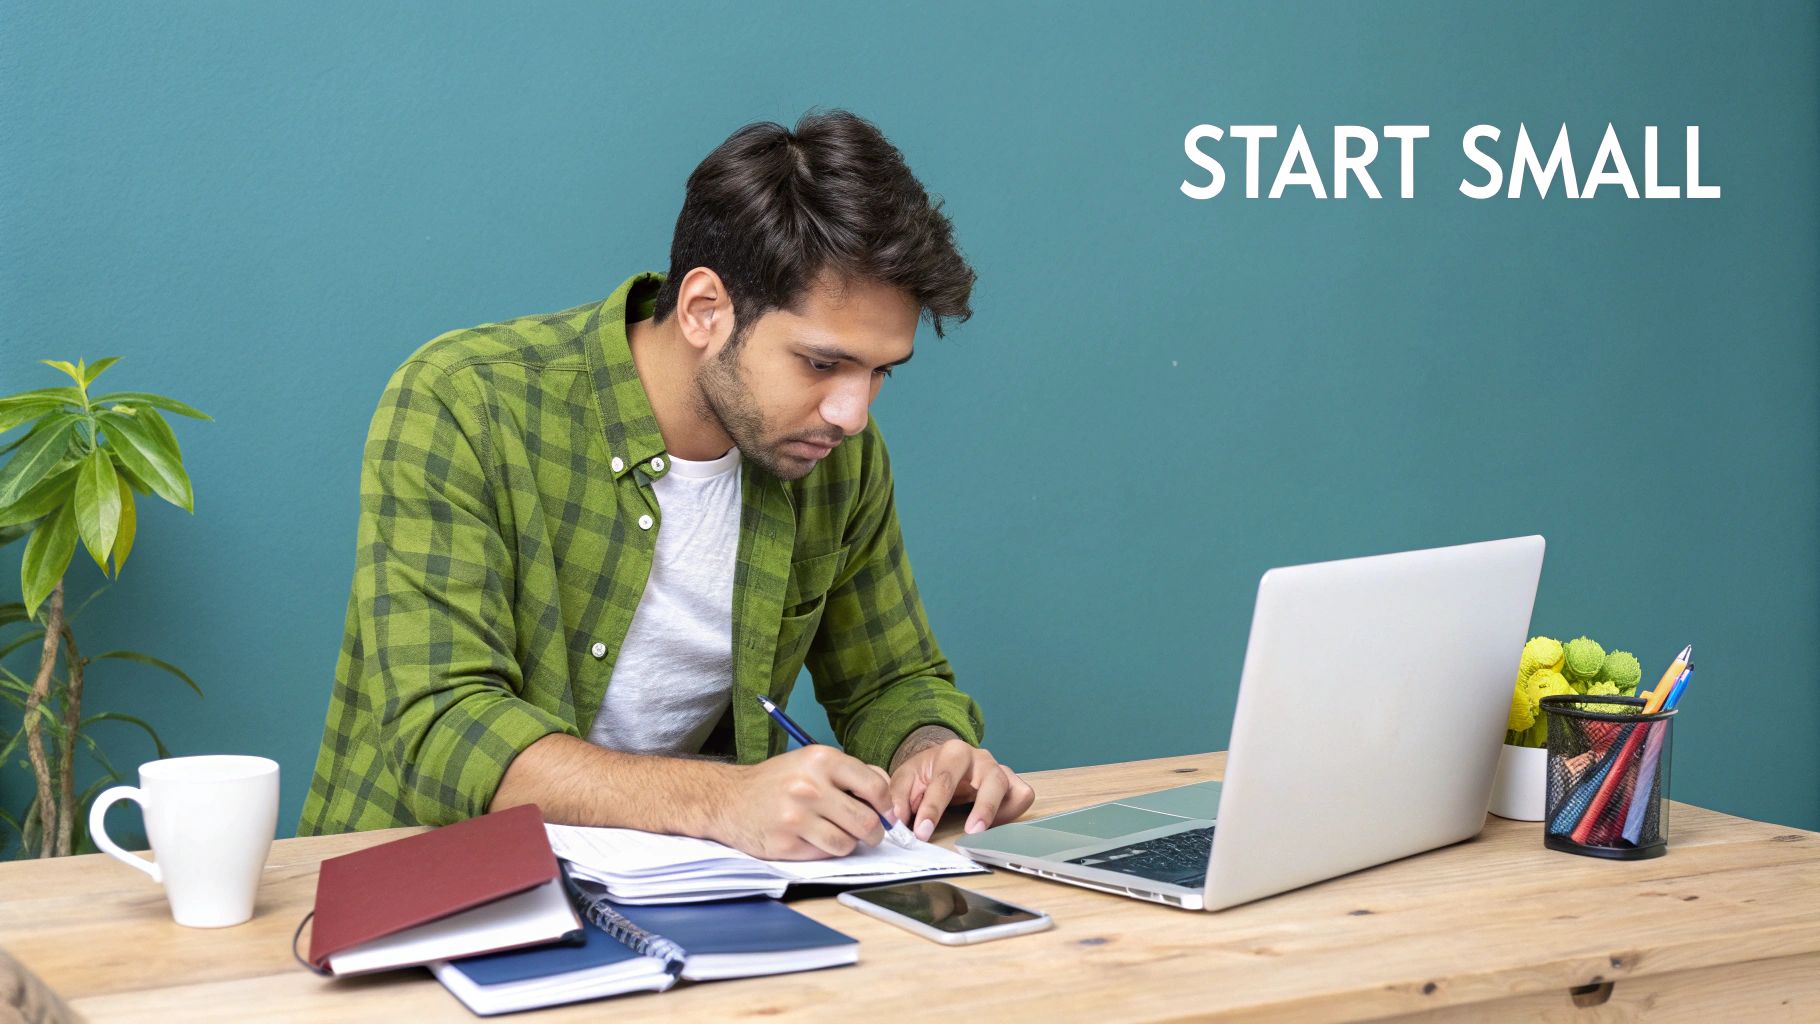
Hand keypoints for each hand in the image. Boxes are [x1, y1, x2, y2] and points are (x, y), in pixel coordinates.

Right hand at [709, 745, 895, 860]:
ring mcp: (797, 817)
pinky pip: (824, 854)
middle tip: (870, 833)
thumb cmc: (776, 781)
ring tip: (839, 835)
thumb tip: (886, 796)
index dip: (886, 805)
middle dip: (875, 832)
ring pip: (847, 843)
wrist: (729, 799)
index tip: (885, 813)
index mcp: (821, 760)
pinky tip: (814, 839)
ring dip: (849, 844)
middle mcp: (810, 786)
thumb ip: (850, 774)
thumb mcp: (812, 762)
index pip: (874, 786)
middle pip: (866, 821)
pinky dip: (826, 851)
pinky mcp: (786, 843)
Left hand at [888, 737, 1034, 840]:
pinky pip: (1023, 796)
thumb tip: (896, 819)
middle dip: (983, 808)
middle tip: (970, 833)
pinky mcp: (1011, 783)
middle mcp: (981, 759)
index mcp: (952, 752)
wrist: (943, 762)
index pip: (945, 781)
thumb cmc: (926, 773)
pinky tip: (993, 824)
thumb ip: (898, 797)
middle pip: (991, 780)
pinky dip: (1013, 812)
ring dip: (1001, 812)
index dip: (933, 809)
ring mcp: (999, 770)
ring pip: (1012, 787)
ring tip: (982, 833)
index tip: (922, 832)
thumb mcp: (906, 779)